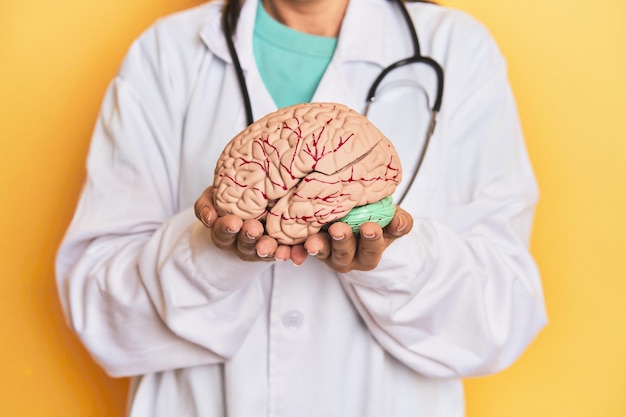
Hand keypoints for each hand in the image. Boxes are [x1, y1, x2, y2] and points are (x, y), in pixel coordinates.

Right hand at [193, 187, 307, 264]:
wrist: (252, 199)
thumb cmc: (229, 197)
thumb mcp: (212, 197)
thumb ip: (206, 206)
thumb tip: (209, 217)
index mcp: (226, 232)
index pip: (222, 233)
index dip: (226, 229)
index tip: (233, 222)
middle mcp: (243, 244)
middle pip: (245, 245)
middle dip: (249, 237)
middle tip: (254, 229)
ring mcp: (263, 248)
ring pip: (266, 252)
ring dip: (271, 250)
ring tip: (275, 247)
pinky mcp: (283, 248)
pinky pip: (288, 253)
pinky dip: (293, 254)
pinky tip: (297, 254)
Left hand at [303, 207, 412, 272]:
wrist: (355, 217)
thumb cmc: (376, 219)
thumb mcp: (391, 221)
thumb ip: (399, 223)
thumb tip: (399, 222)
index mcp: (369, 253)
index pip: (372, 249)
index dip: (372, 240)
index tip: (370, 227)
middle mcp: (347, 258)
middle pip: (344, 254)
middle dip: (342, 242)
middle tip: (339, 229)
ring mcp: (326, 253)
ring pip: (321, 252)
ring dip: (317, 247)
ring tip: (312, 242)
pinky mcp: (308, 247)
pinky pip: (299, 250)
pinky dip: (294, 250)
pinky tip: (288, 249)